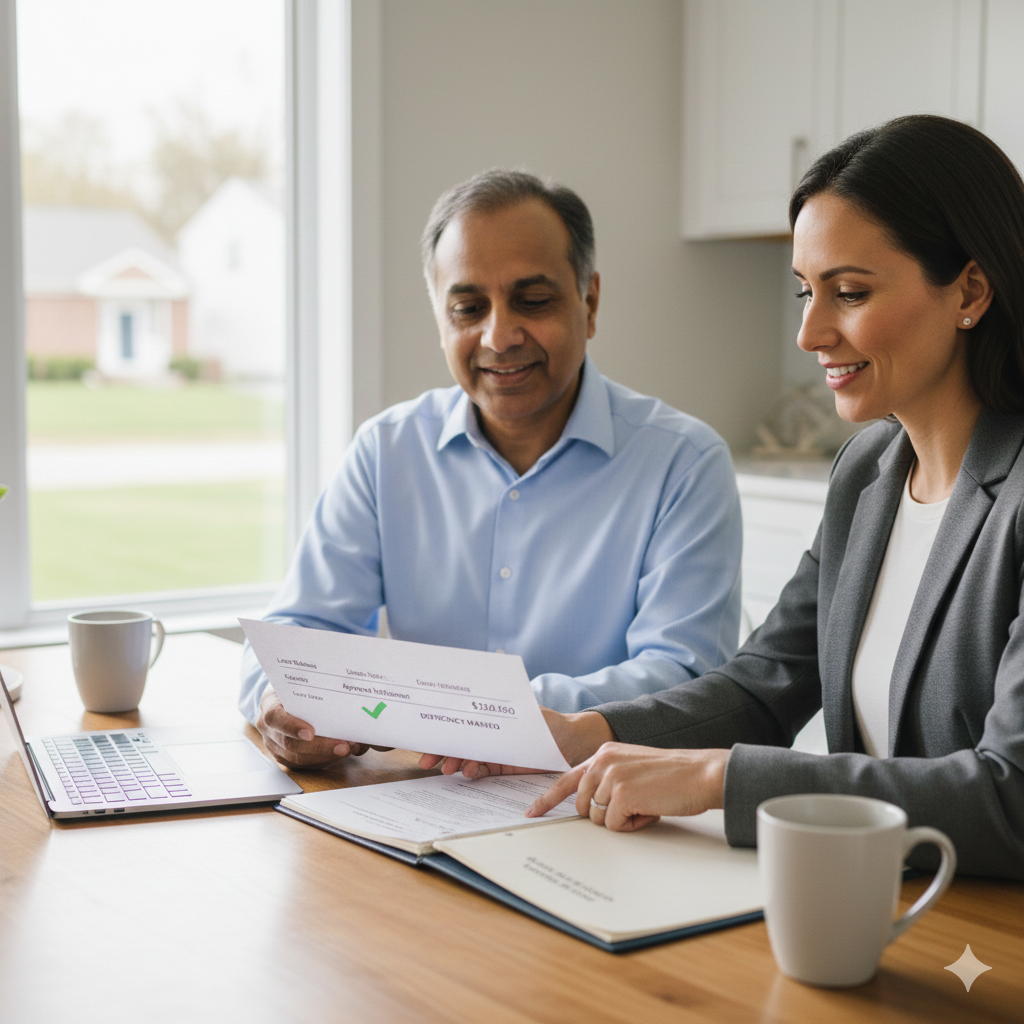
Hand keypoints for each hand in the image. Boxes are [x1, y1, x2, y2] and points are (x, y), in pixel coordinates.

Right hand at [256, 688, 372, 767]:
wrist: (285, 696)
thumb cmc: (297, 688)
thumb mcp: (303, 682)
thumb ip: (320, 690)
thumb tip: (349, 703)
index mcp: (269, 704)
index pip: (274, 717)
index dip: (291, 726)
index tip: (310, 733)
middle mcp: (268, 728)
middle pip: (289, 744)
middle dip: (320, 747)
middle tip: (344, 746)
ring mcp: (274, 745)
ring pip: (298, 759)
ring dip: (326, 757)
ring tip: (347, 749)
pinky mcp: (285, 757)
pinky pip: (304, 765)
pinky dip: (324, 760)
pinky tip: (340, 754)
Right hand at [416, 707, 615, 777]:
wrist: (574, 742)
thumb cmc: (550, 722)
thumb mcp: (525, 714)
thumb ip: (504, 715)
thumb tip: (479, 704)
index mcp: (491, 718)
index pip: (462, 724)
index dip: (444, 731)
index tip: (429, 738)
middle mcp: (491, 734)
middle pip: (460, 742)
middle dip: (442, 751)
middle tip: (427, 761)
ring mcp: (496, 752)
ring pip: (468, 758)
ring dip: (456, 763)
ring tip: (450, 769)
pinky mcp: (505, 768)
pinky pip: (483, 772)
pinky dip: (473, 773)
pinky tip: (468, 773)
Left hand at [525, 743, 728, 831]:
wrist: (700, 773)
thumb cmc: (673, 776)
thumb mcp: (633, 768)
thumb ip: (609, 779)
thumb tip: (591, 807)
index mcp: (603, 753)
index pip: (567, 778)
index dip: (548, 799)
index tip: (531, 812)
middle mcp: (602, 761)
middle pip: (582, 807)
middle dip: (603, 815)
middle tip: (633, 806)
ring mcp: (610, 777)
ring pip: (598, 819)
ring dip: (622, 820)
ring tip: (646, 804)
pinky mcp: (621, 794)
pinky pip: (614, 826)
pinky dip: (632, 826)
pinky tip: (650, 809)